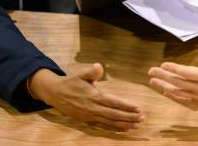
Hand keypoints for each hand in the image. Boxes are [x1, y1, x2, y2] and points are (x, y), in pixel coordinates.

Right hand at [29, 64, 143, 130]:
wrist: (55, 94)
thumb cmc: (70, 82)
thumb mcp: (80, 74)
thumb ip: (91, 71)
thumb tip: (99, 66)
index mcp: (93, 96)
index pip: (113, 102)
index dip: (126, 106)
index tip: (138, 108)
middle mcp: (93, 109)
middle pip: (114, 115)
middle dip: (129, 117)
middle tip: (142, 118)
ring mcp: (90, 116)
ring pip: (110, 123)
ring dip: (124, 124)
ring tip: (136, 125)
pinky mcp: (87, 121)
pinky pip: (103, 127)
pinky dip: (114, 129)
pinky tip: (124, 130)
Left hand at [148, 44, 197, 108]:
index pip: (187, 73)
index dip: (174, 69)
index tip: (162, 65)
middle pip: (179, 83)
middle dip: (163, 77)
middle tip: (150, 72)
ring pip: (180, 94)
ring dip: (165, 88)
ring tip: (153, 82)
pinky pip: (186, 103)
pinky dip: (176, 98)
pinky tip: (167, 93)